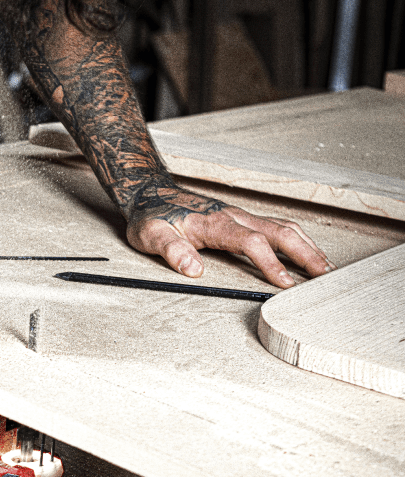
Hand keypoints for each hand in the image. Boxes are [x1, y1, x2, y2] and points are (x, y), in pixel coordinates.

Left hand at [126, 182, 335, 287]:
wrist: (150, 192)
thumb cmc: (151, 215)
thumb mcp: (151, 235)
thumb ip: (171, 251)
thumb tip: (192, 269)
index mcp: (215, 223)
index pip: (250, 242)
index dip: (270, 263)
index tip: (284, 284)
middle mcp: (233, 217)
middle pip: (280, 232)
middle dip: (306, 254)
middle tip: (326, 276)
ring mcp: (240, 216)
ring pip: (283, 227)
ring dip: (307, 246)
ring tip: (327, 268)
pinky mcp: (241, 219)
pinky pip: (276, 227)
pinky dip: (297, 240)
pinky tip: (306, 252)